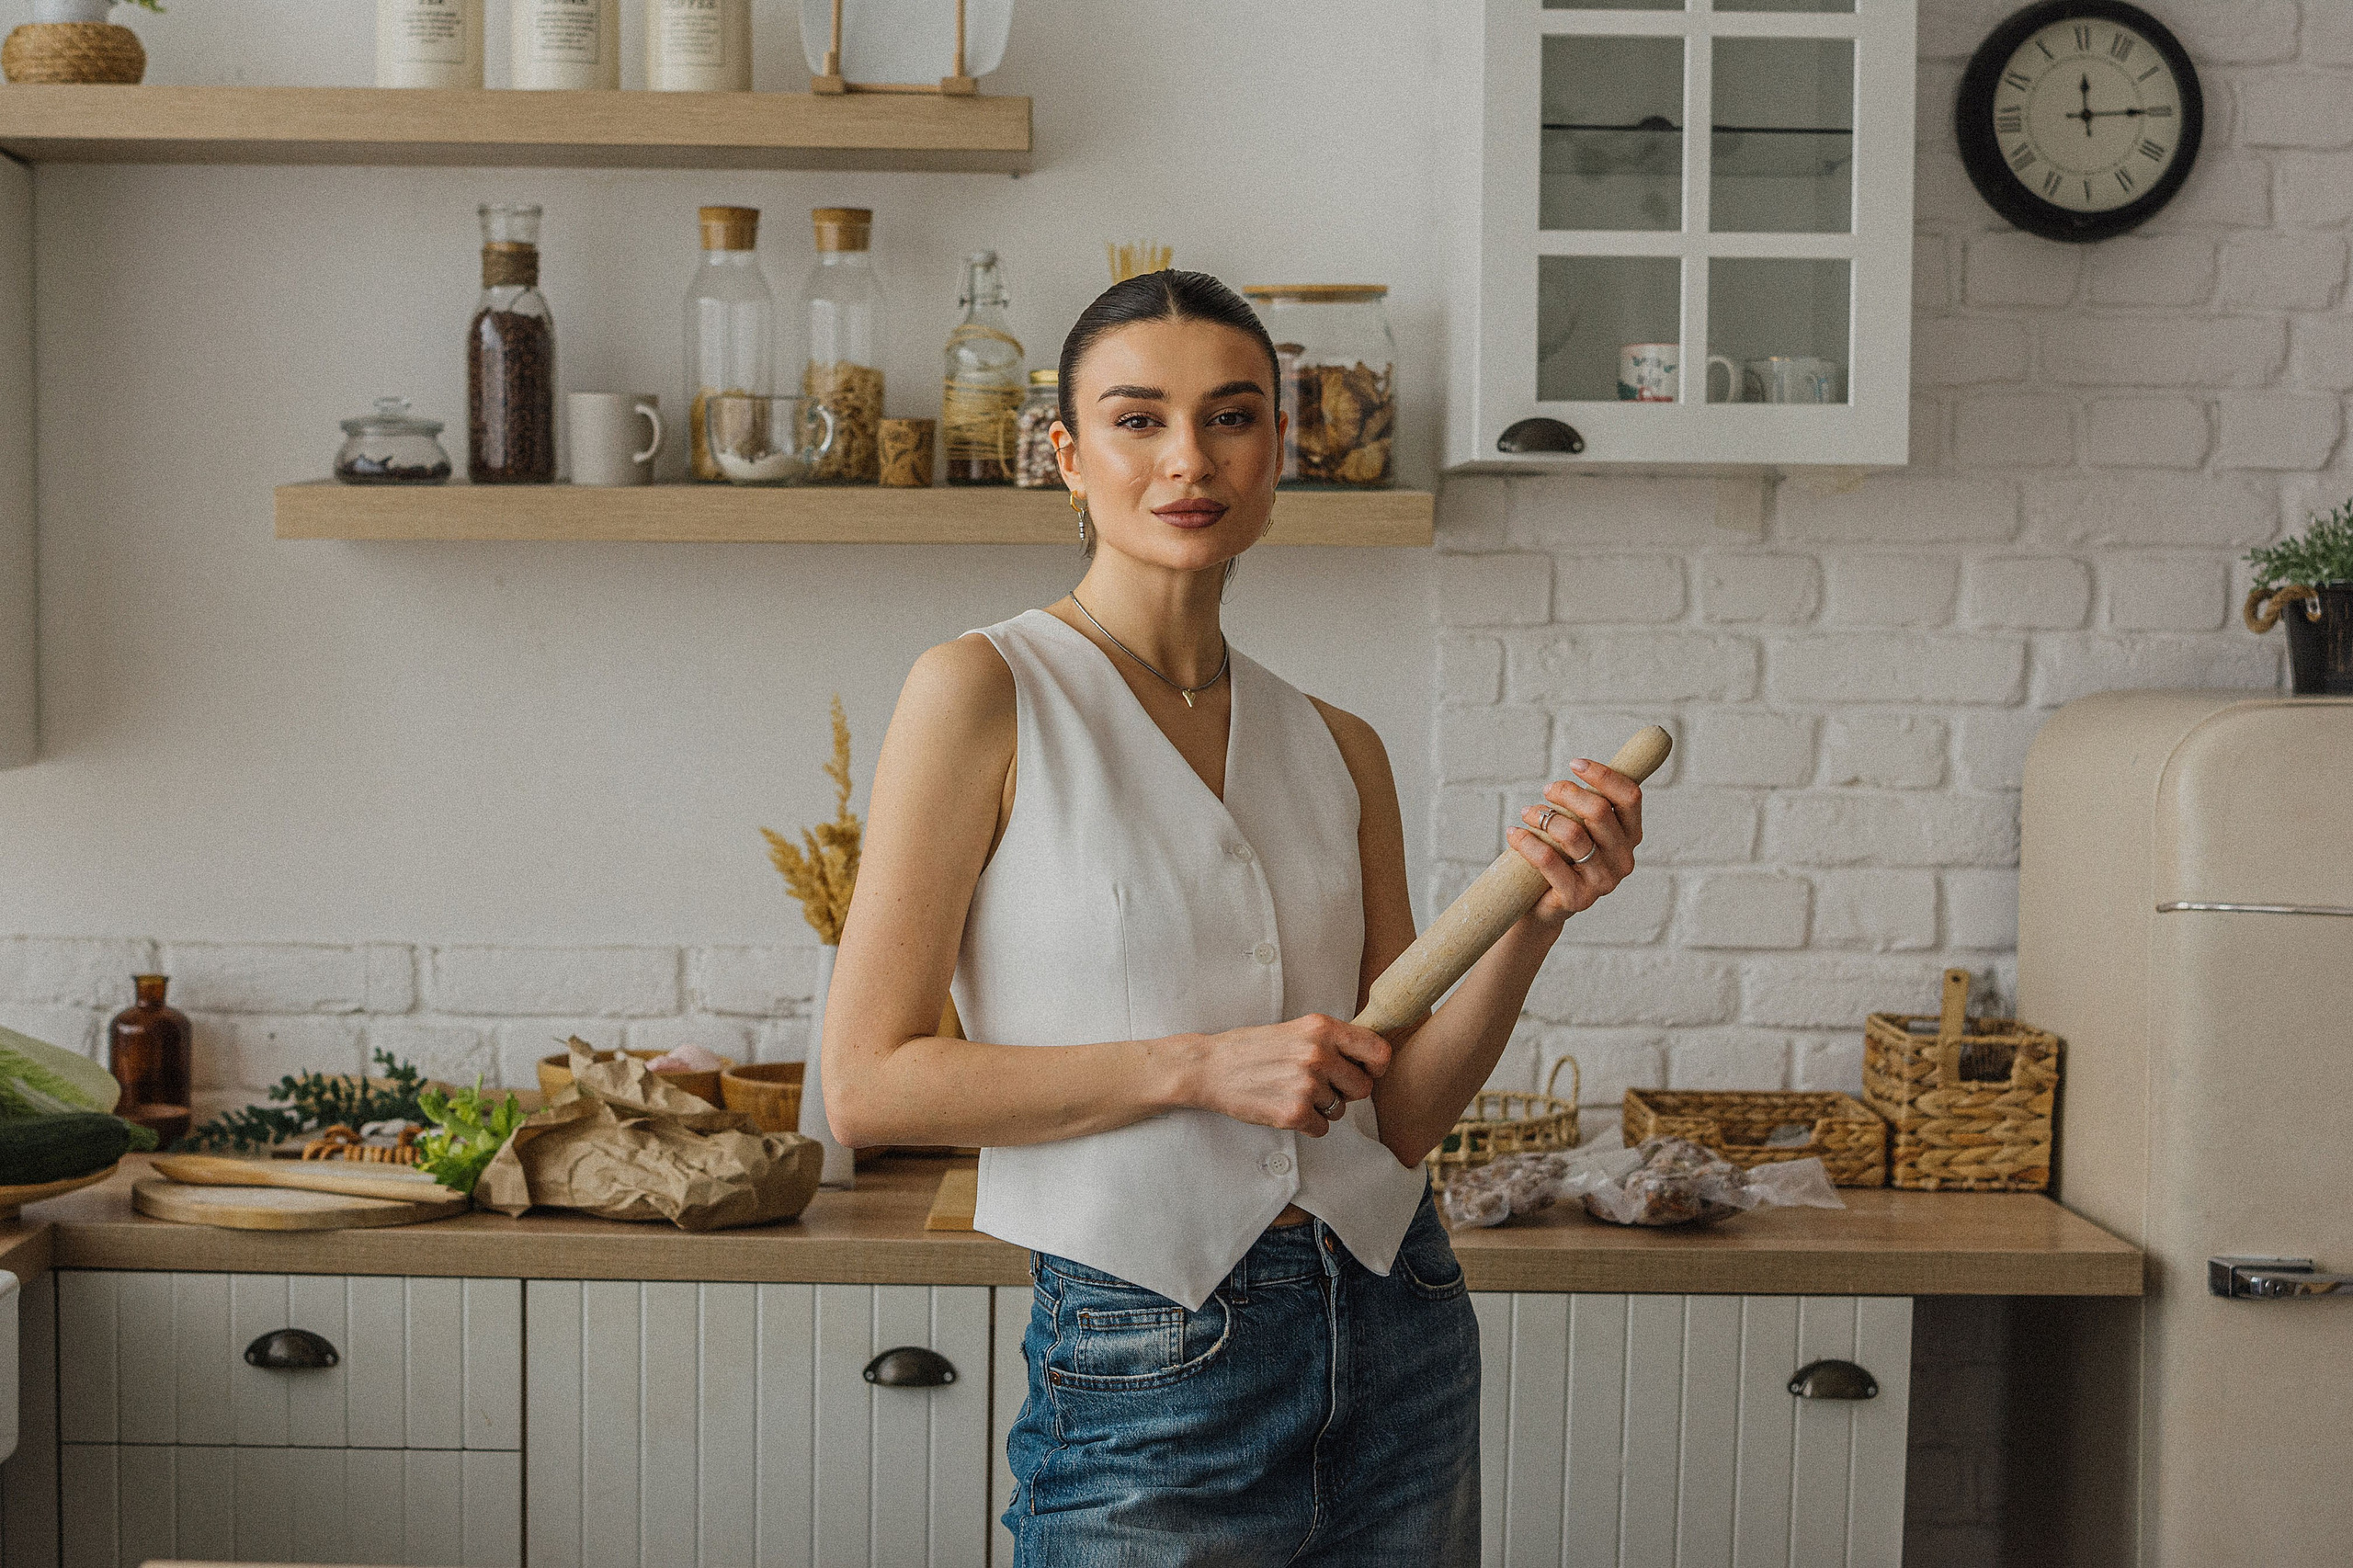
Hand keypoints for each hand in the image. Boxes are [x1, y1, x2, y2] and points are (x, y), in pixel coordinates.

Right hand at [1188, 1014, 1392, 1136]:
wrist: (1210, 1067)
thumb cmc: (1253, 1048)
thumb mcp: (1296, 1029)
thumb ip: (1332, 1040)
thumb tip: (1371, 1059)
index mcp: (1322, 1028)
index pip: (1378, 1051)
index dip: (1376, 1067)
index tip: (1365, 1072)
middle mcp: (1318, 1054)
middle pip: (1363, 1088)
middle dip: (1345, 1092)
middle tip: (1318, 1086)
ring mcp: (1306, 1084)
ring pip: (1341, 1111)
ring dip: (1322, 1109)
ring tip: (1293, 1093)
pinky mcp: (1293, 1112)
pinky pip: (1322, 1128)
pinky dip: (1307, 1124)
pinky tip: (1284, 1107)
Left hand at [1507, 759, 1643, 928]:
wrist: (1543, 904)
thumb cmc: (1563, 854)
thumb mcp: (1581, 826)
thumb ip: (1588, 802)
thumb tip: (1581, 765)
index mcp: (1631, 835)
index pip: (1629, 797)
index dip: (1604, 776)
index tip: (1574, 763)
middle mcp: (1623, 859)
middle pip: (1599, 812)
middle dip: (1568, 793)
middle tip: (1547, 789)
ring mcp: (1603, 882)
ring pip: (1573, 835)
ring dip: (1544, 817)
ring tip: (1527, 812)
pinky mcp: (1578, 898)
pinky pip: (1549, 862)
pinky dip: (1527, 843)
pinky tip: (1514, 833)